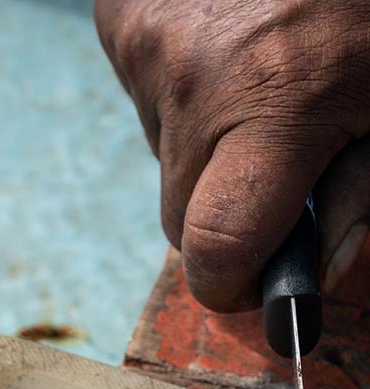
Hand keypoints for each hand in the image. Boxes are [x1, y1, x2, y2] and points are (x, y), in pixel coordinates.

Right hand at [95, 0, 369, 310]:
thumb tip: (322, 273)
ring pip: (163, 154)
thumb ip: (366, 193)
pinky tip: (223, 49)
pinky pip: (143, 97)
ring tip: (258, 83)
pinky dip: (182, 93)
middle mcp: (191, 74)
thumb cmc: (366, 4)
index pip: (215, 244)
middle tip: (280, 164)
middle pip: (178, 214)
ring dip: (206, 145)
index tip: (251, 284)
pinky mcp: (119, 18)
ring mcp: (142, 42)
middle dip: (225, 211)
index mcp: (276, 99)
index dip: (231, 284)